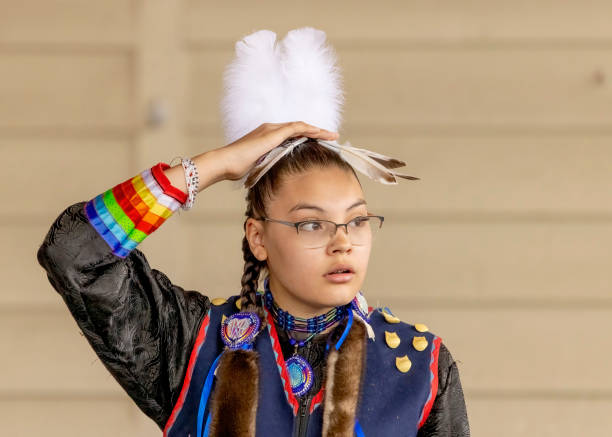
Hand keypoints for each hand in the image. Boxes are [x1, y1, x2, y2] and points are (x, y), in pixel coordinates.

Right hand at [215, 121, 338, 180]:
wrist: (226, 162)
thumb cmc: (237, 168)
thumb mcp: (257, 167)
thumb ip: (267, 167)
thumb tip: (273, 178)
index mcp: (267, 137)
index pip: (292, 135)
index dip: (307, 137)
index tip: (319, 143)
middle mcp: (271, 129)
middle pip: (299, 129)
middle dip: (317, 133)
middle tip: (332, 137)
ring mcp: (272, 130)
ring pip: (301, 126)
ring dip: (318, 130)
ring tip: (332, 135)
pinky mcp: (273, 133)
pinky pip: (297, 128)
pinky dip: (310, 130)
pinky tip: (321, 133)